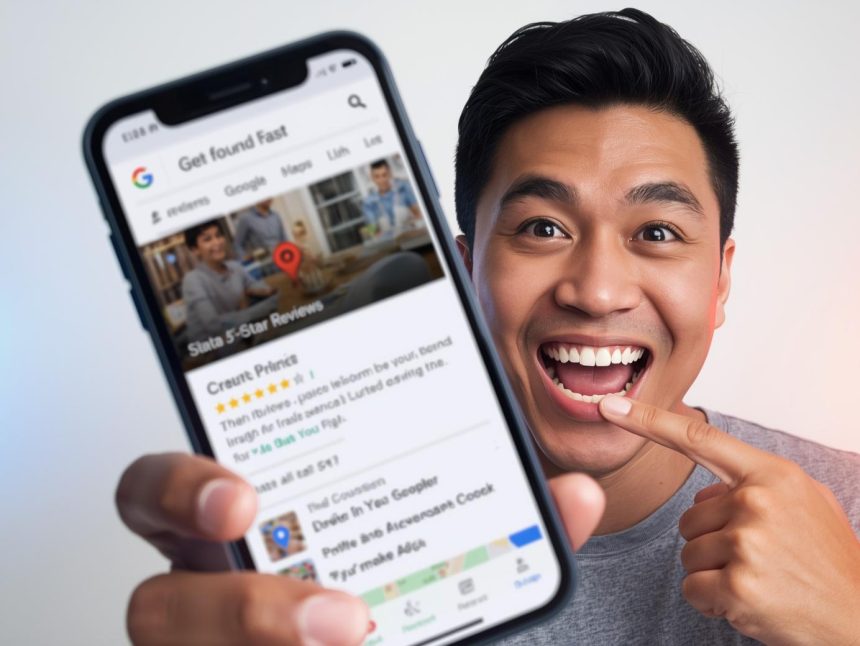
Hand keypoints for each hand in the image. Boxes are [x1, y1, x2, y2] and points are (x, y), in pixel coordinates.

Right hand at [117, 454, 604, 644]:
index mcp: (246, 531)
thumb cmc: (394, 589)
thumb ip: (499, 521)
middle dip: (237, 607)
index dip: (179, 491)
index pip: (160, 494)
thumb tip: (575, 496)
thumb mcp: (440, 548)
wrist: (389, 638)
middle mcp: (208, 595)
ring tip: (361, 640)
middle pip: (156, 602)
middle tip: (341, 615)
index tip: (244, 500)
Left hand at [598, 396, 859, 644]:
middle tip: (760, 559)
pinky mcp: (737, 585)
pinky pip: (692, 588)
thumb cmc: (828, 563)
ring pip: (688, 553)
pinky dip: (713, 601)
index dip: (647, 420)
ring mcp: (747, 542)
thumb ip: (754, 485)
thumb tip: (705, 492)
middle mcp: (757, 501)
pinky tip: (750, 602)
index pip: (697, 438)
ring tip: (760, 578)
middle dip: (713, 541)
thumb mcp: (805, 503)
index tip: (609, 407)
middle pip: (688, 517)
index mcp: (772, 475)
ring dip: (714, 572)